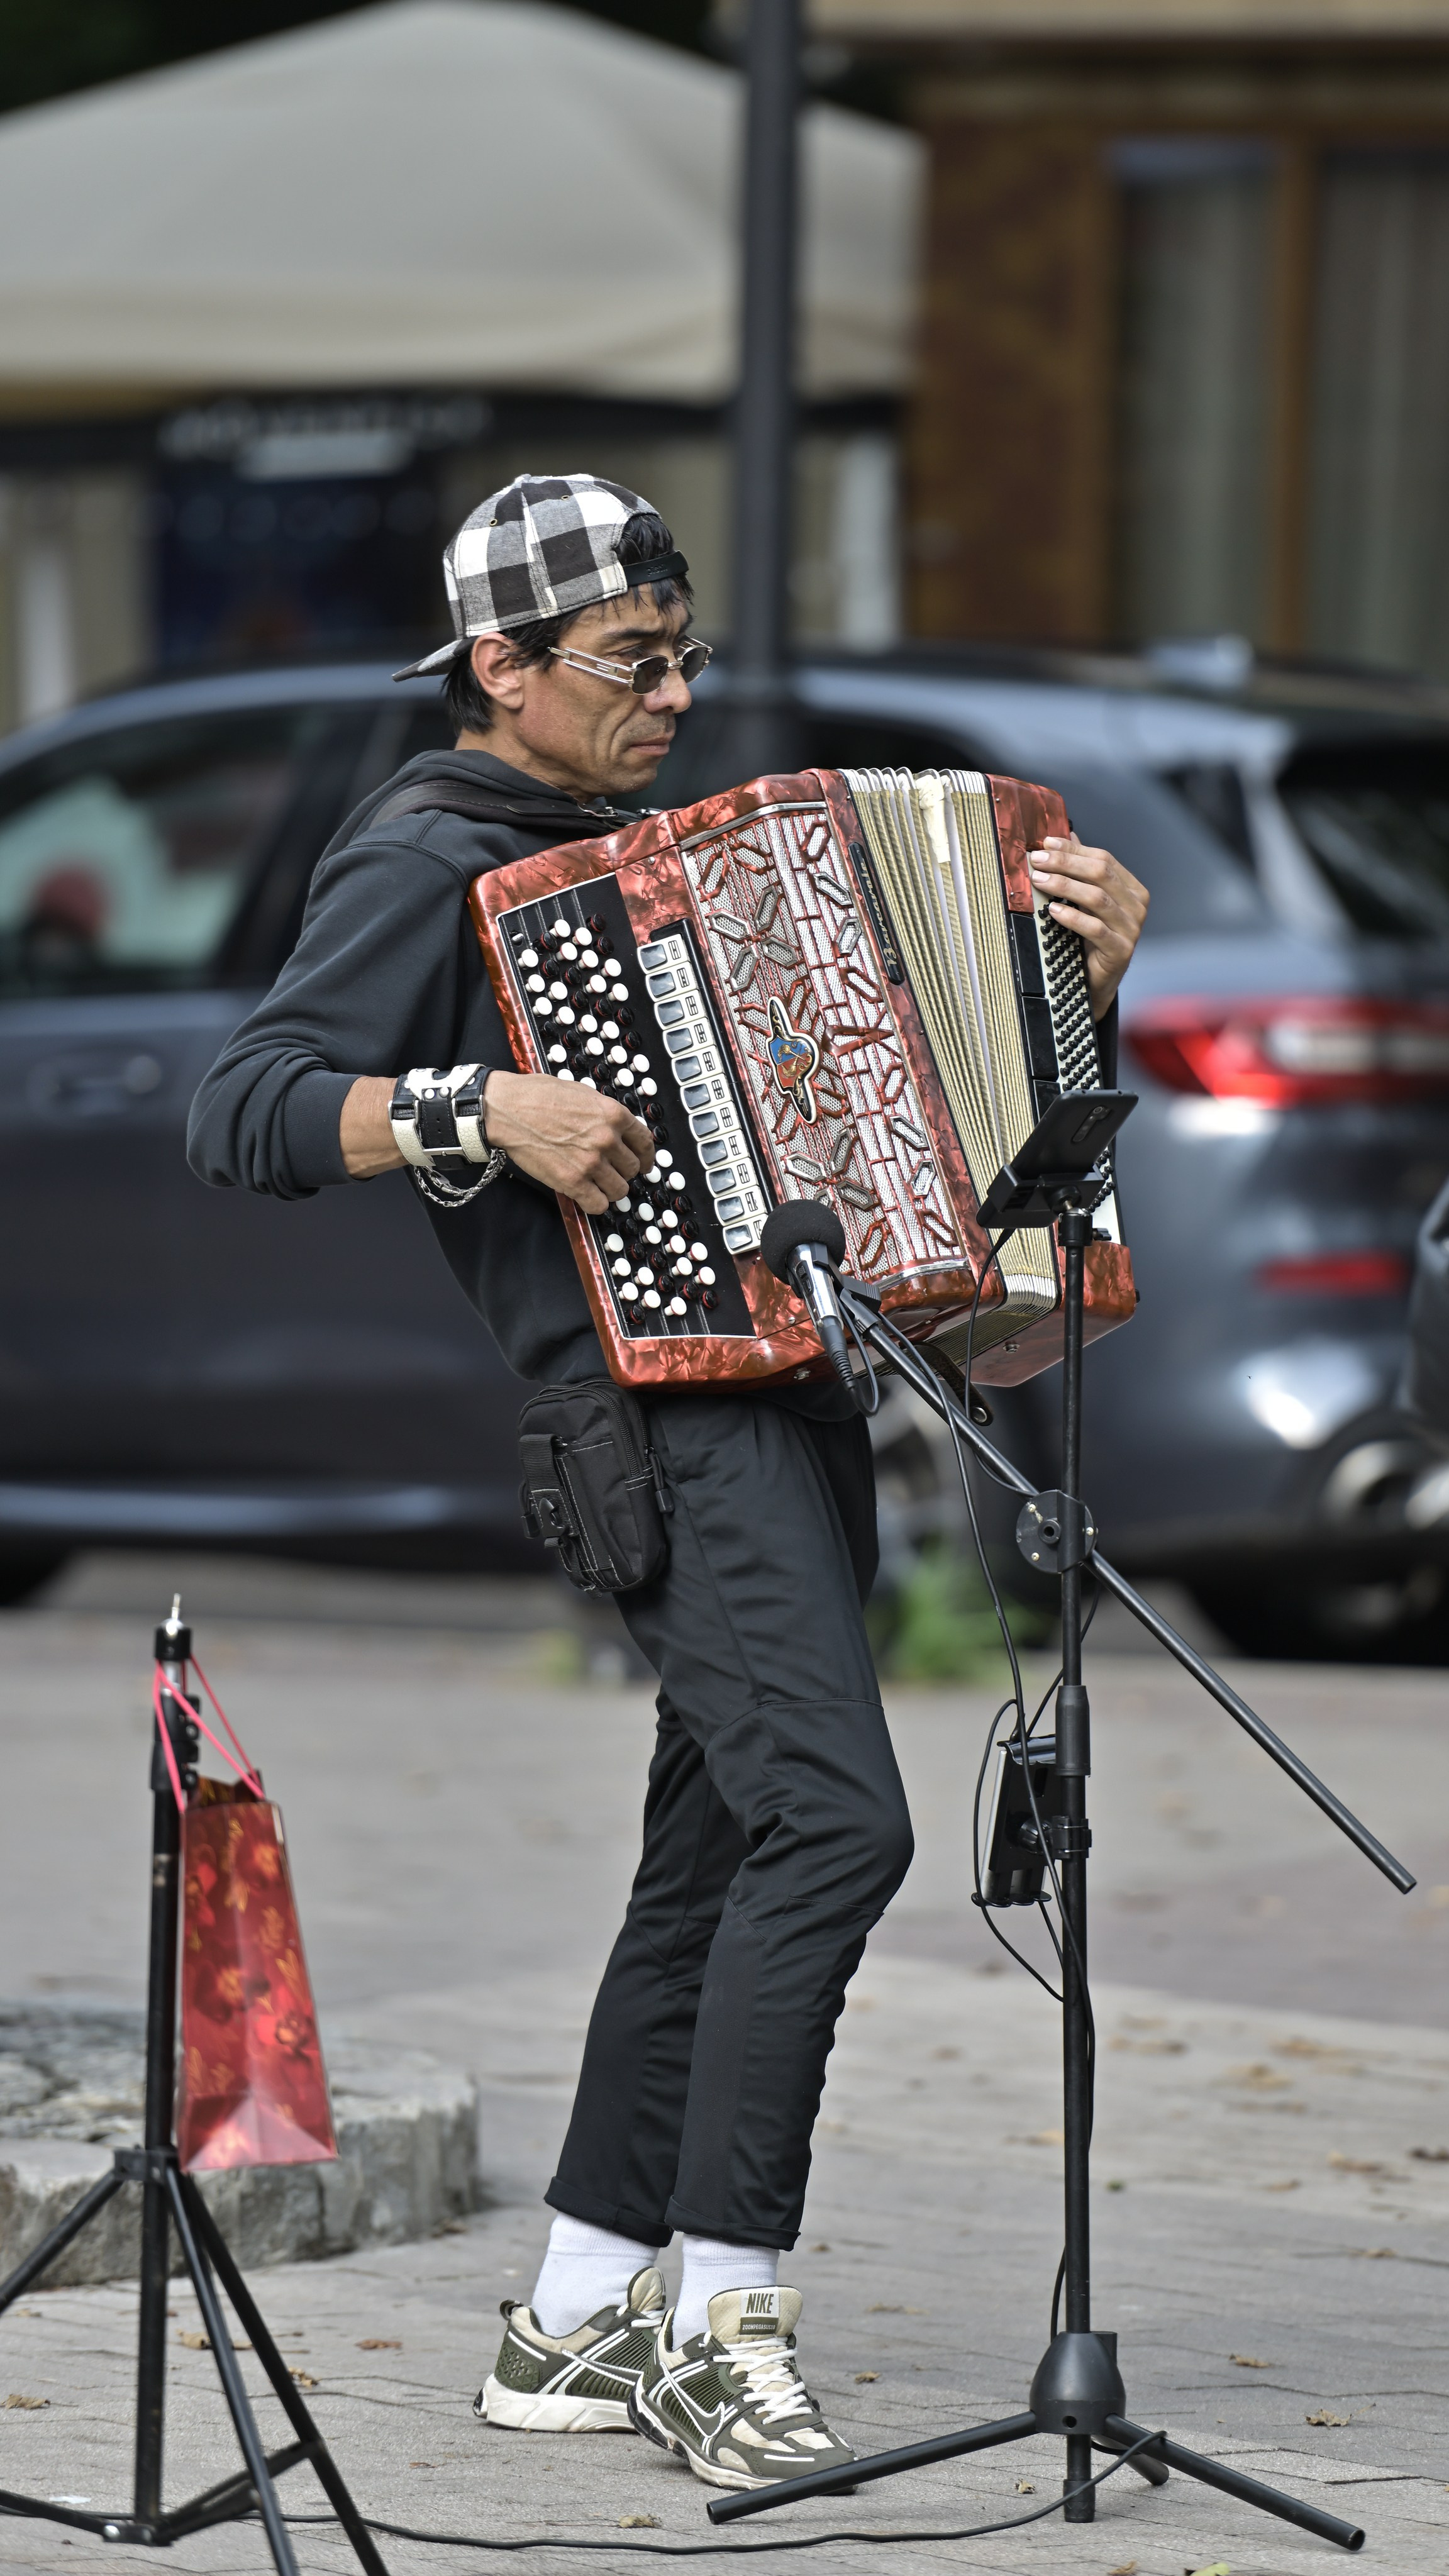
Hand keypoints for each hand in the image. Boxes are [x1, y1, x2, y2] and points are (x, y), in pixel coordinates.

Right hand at [482, 1070, 653, 1212]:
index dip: (647, 1156)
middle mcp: (607, 1139)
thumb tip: (619, 1130)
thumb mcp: (582, 1094)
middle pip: (633, 1168)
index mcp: (612, 1114)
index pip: (645, 1142)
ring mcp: (591, 1162)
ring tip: (598, 1184)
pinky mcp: (572, 1182)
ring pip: (619, 1190)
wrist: (507, 1109)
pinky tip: (587, 1196)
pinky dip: (595, 1203)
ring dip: (610, 1189)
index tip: (644, 1163)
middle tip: (611, 1171)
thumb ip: (604, 1114)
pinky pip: (598, 1205)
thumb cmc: (538, 1097)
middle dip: (624, 1171)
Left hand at [1027, 834, 1148, 1018]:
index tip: (1046, 844)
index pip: (1103, 859)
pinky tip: (1052, 910)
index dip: (1074, 849)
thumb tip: (1062, 837)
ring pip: (1097, 898)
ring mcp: (1132, 929)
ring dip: (1065, 886)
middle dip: (1066, 863)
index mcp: (1131, 888)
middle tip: (1038, 860)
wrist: (1097, 981)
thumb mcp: (1084, 902)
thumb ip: (1079, 872)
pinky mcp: (1121, 951)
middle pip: (1101, 874)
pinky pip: (1096, 929)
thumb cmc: (1089, 939)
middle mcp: (1137, 906)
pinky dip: (1072, 917)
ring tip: (1040, 881)